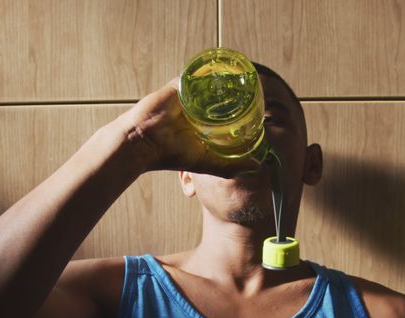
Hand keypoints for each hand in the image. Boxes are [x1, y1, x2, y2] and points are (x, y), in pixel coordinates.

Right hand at [116, 79, 262, 178]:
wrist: (145, 142)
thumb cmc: (172, 154)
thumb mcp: (206, 162)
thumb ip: (230, 165)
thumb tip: (257, 164)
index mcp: (202, 124)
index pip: (226, 112)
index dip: (242, 108)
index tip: (258, 106)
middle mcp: (196, 108)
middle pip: (220, 94)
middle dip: (236, 90)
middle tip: (254, 87)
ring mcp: (188, 95)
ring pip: (211, 82)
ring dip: (225, 78)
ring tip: (245, 74)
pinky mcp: (178, 84)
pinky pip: (197, 72)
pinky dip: (210, 68)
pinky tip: (228, 65)